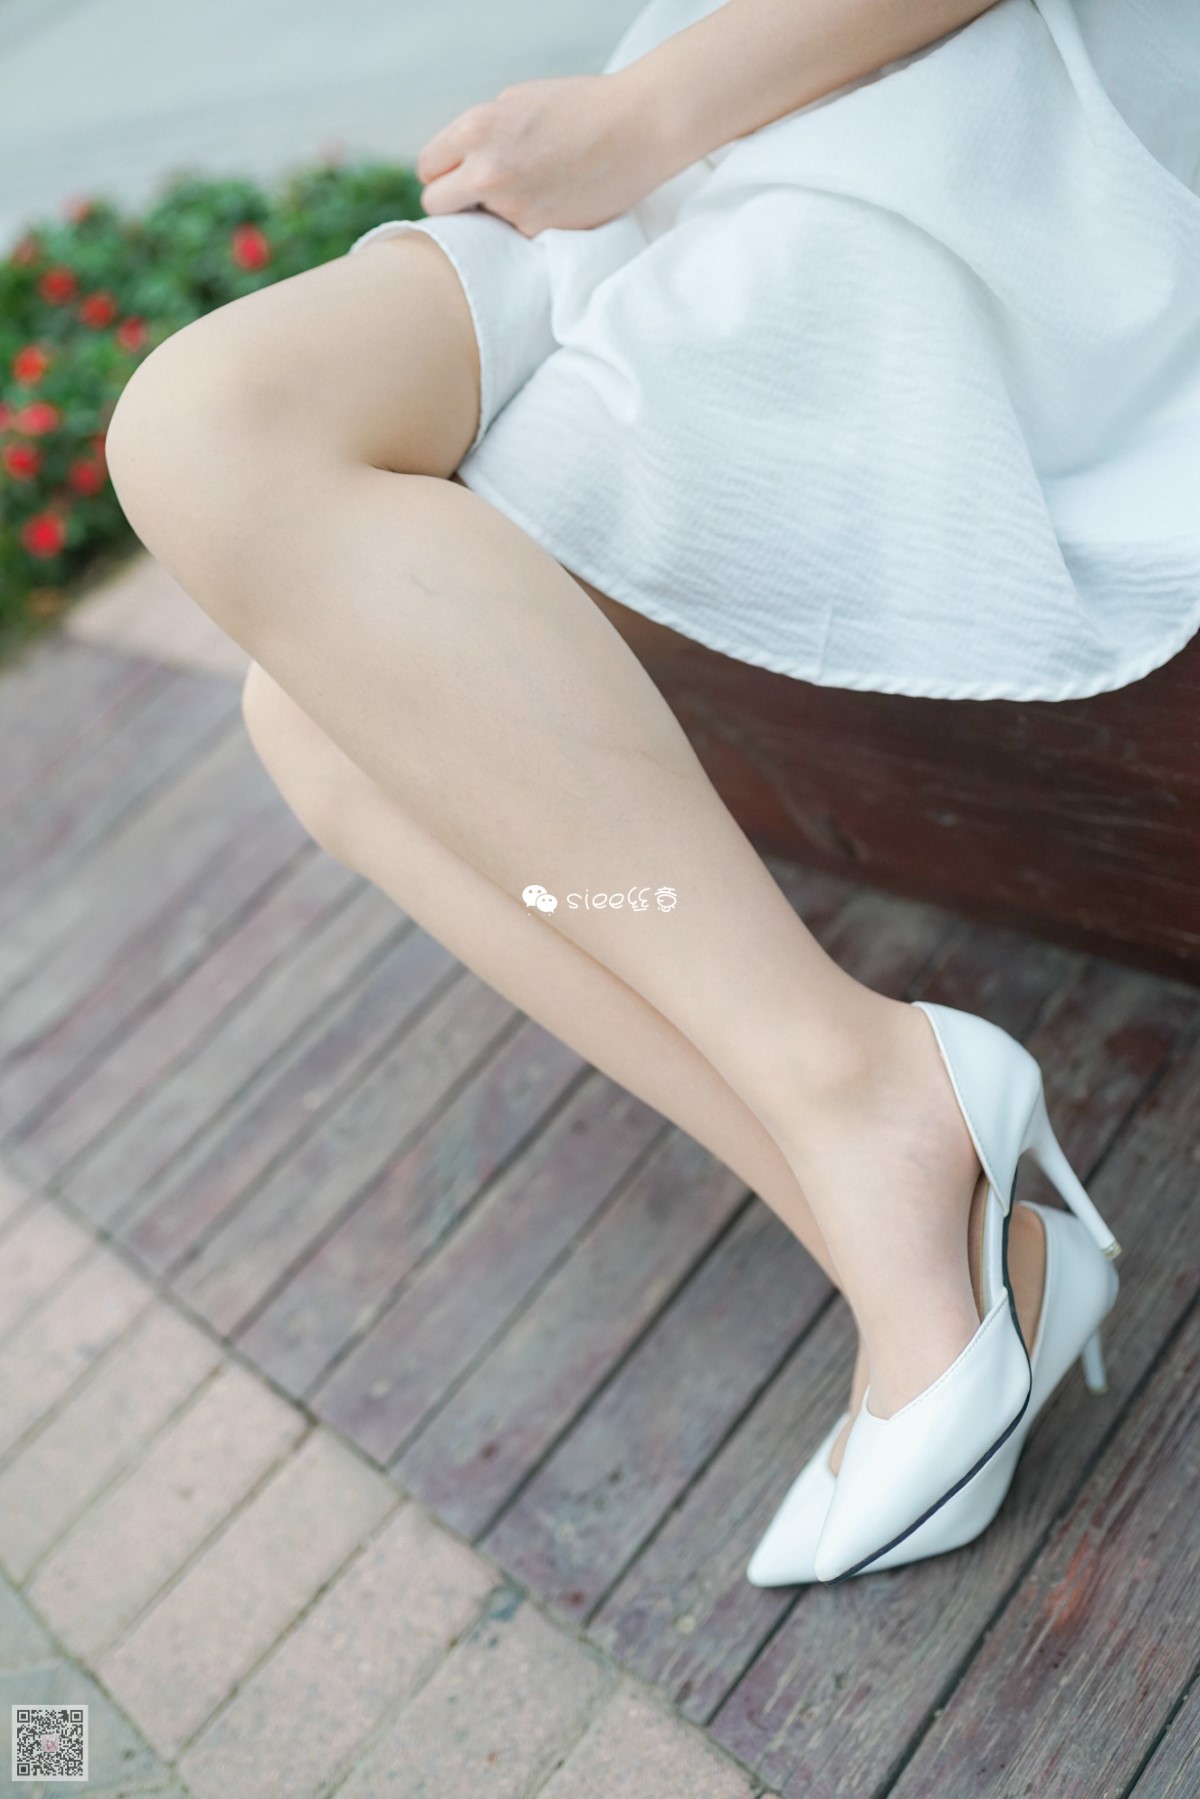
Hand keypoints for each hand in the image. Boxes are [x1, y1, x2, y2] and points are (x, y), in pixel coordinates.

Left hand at [416, 71, 674, 237]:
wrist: (640, 128)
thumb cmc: (582, 107)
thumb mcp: (517, 102)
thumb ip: (480, 133)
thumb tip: (458, 165)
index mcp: (476, 129)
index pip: (427, 168)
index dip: (442, 171)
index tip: (459, 175)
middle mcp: (487, 172)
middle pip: (436, 205)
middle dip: (453, 200)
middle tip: (479, 196)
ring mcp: (512, 208)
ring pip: (478, 226)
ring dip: (493, 215)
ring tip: (531, 192)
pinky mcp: (539, 233)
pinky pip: (515, 237)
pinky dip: (528, 225)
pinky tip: (555, 202)